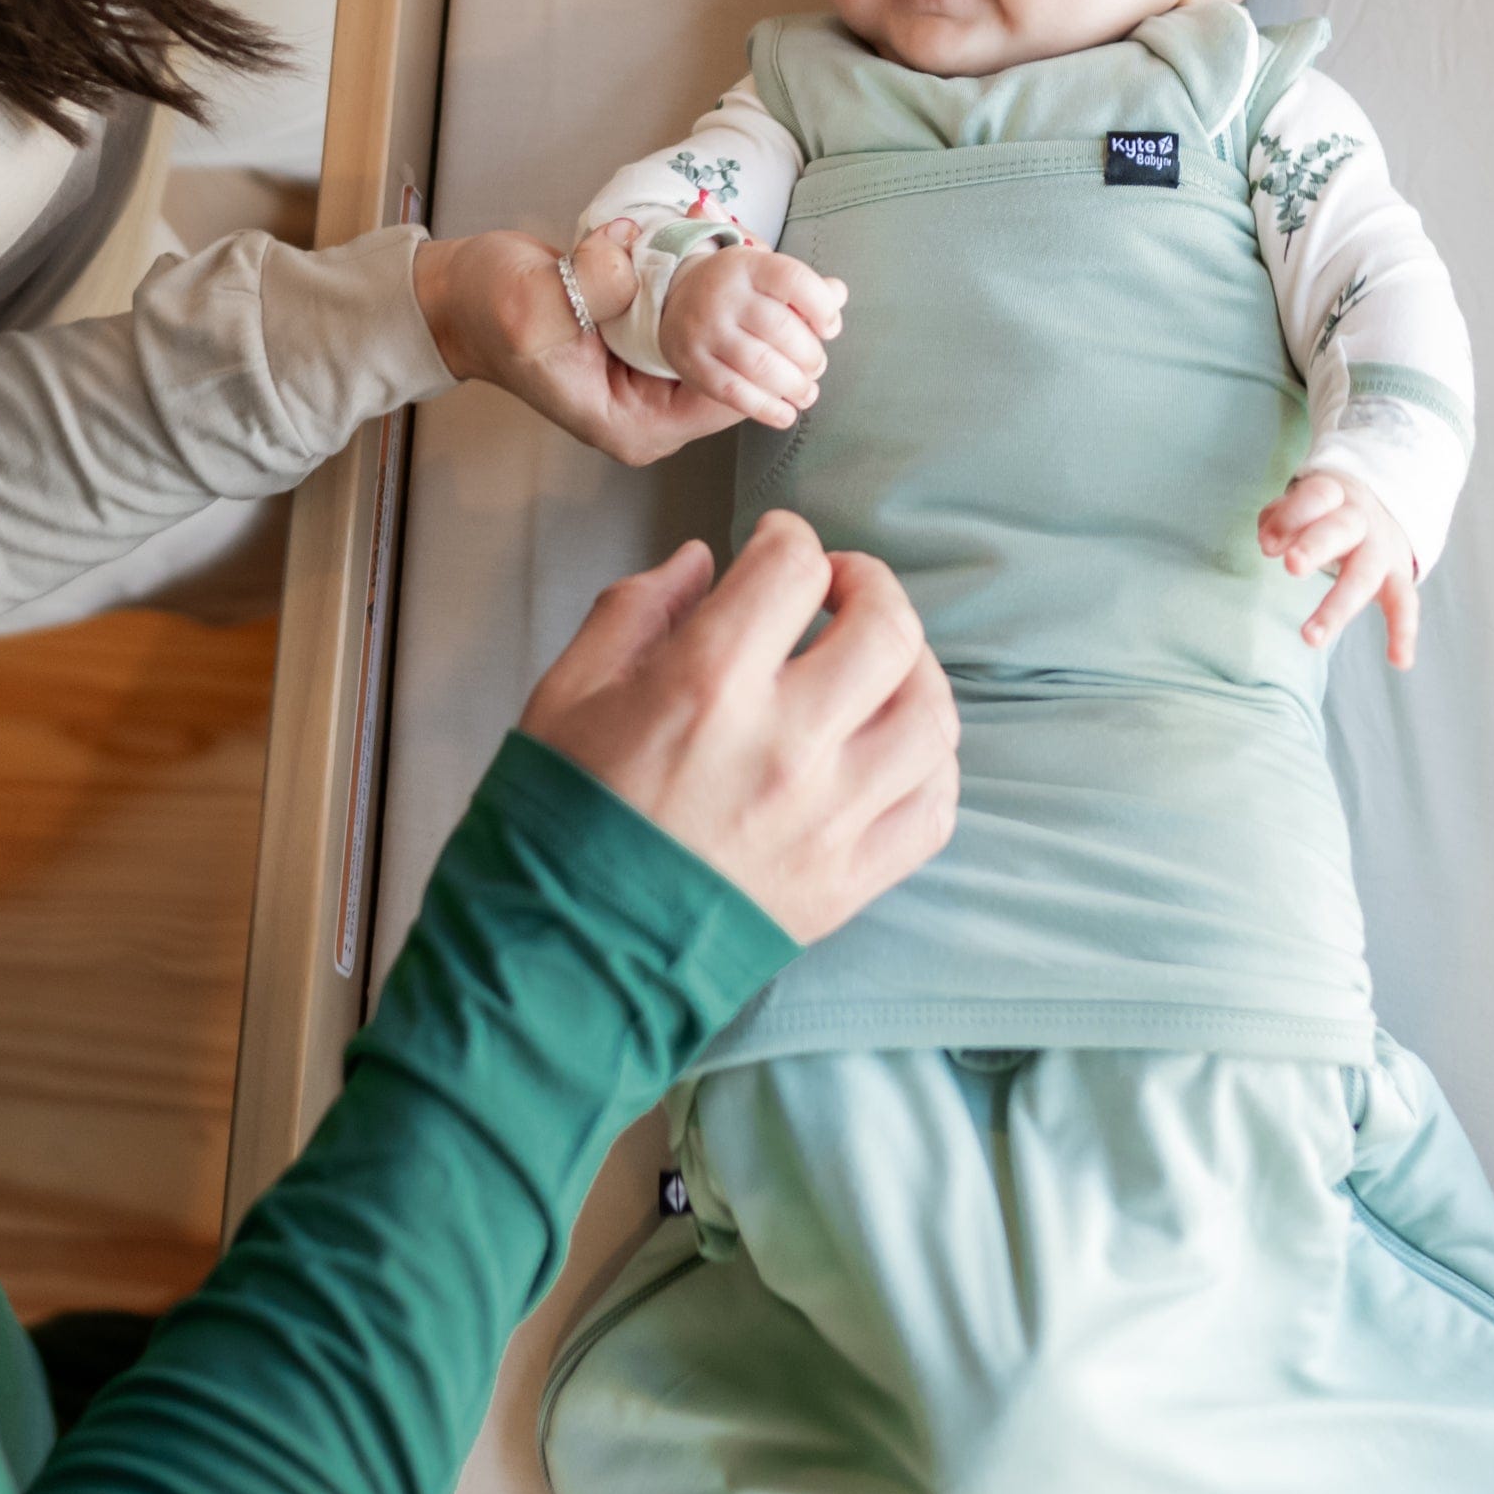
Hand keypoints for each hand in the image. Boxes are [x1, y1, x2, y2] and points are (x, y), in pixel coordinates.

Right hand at [414, 223, 738, 465]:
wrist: (457, 298)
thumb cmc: (486, 311)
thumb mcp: (534, 301)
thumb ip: (594, 286)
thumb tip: (636, 254)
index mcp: (633, 425)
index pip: (729, 399)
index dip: (751, 343)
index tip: (746, 282)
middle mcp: (651, 412)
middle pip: (736, 372)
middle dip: (748, 313)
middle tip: (743, 247)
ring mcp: (652, 381)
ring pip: (724, 341)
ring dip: (728, 292)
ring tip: (727, 238)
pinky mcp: (649, 347)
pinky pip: (699, 319)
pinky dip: (705, 282)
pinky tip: (705, 241)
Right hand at [520, 513, 959, 938]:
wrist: (564, 955)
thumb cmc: (559, 818)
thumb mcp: (568, 690)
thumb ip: (639, 608)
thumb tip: (703, 562)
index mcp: (707, 684)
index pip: (793, 568)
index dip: (788, 538)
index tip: (776, 547)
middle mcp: (785, 746)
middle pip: (888, 630)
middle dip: (868, 585)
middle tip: (838, 587)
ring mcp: (828, 820)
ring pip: (931, 716)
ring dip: (914, 669)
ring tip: (878, 662)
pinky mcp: (848, 883)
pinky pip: (934, 810)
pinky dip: (931, 765)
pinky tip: (893, 744)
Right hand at [659, 245, 844, 428]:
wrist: (675, 301)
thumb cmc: (738, 292)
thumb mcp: (766, 276)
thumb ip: (806, 287)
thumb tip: (838, 293)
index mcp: (747, 266)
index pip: (793, 280)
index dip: (822, 308)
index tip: (830, 329)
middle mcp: (723, 295)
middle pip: (781, 328)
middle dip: (810, 356)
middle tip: (816, 367)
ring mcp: (705, 330)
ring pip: (760, 364)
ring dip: (794, 386)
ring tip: (806, 393)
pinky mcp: (693, 364)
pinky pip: (734, 392)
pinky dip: (766, 408)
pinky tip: (785, 415)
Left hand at [1257, 471, 1420, 666]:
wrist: (1382, 508)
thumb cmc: (1323, 511)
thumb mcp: (1302, 503)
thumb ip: (1281, 517)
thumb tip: (1270, 540)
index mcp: (1334, 495)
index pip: (1317, 497)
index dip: (1292, 517)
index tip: (1267, 546)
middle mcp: (1361, 521)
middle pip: (1342, 529)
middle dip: (1317, 546)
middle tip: (1291, 567)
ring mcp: (1382, 551)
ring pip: (1365, 576)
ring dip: (1339, 606)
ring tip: (1310, 638)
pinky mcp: (1399, 578)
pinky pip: (1405, 605)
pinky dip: (1404, 633)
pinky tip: (1400, 662)